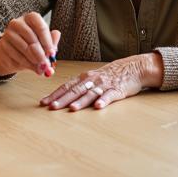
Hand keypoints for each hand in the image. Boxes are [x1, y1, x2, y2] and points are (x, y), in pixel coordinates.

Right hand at [0, 13, 59, 76]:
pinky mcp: (2, 45)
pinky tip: (32, 67)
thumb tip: (57, 34)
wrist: (13, 53)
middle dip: (40, 53)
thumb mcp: (44, 42)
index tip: (52, 53)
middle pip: (31, 38)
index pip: (40, 26)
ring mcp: (8, 33)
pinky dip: (26, 64)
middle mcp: (17, 23)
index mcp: (30, 18)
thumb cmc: (32, 45)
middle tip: (46, 64)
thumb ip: (51, 39)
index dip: (47, 41)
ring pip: (23, 48)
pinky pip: (16, 56)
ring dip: (34, 60)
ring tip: (41, 67)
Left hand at [40, 53, 162, 110]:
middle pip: (75, 90)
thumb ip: (80, 85)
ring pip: (90, 93)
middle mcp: (93, 80)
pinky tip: (98, 106)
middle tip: (52, 107)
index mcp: (85, 77)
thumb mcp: (93, 77)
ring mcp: (105, 85)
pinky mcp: (117, 90)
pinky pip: (110, 96)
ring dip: (81, 101)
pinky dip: (103, 100)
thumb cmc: (111, 75)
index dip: (55, 94)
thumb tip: (63, 95)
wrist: (133, 67)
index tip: (43, 102)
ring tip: (72, 109)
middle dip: (63, 99)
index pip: (67, 85)